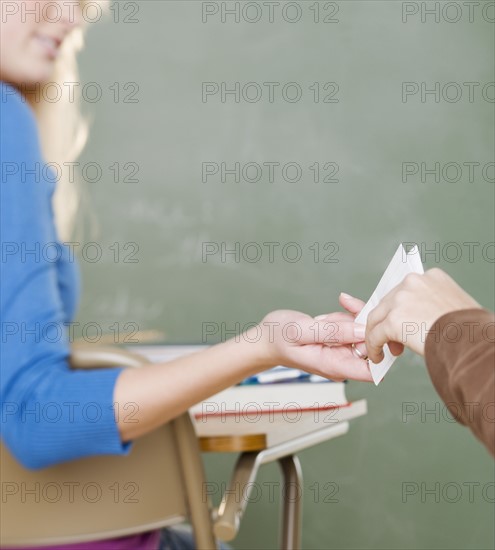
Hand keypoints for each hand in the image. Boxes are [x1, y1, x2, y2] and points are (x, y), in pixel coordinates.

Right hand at [256, 309, 371, 381]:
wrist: (265, 339)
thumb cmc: (278, 338)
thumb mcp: (302, 330)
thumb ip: (332, 332)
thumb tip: (363, 330)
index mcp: (335, 365)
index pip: (374, 370)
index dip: (381, 350)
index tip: (373, 328)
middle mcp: (342, 362)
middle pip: (371, 345)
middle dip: (362, 323)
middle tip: (341, 310)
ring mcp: (341, 352)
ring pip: (363, 332)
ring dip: (350, 317)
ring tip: (324, 318)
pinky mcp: (340, 341)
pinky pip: (353, 326)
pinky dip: (345, 316)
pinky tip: (328, 315)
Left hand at [347, 268, 480, 361]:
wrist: (473, 342)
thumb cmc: (471, 330)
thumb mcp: (454, 305)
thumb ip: (432, 304)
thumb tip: (419, 320)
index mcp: (430, 277)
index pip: (404, 291)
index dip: (400, 309)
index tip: (401, 324)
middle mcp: (413, 282)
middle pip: (388, 303)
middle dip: (387, 324)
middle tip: (393, 343)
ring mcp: (401, 300)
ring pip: (377, 318)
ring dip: (377, 335)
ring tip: (383, 351)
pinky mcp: (393, 320)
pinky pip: (375, 335)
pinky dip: (373, 347)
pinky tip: (377, 357)